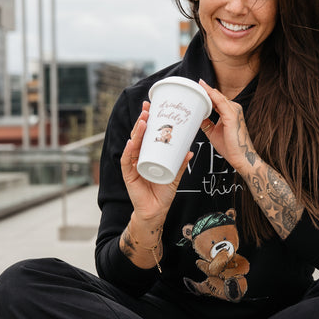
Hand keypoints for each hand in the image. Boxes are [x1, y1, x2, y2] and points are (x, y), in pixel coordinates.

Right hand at [120, 101, 191, 224]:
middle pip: (138, 136)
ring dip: (137, 132)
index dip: (147, 120)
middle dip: (142, 121)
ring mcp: (132, 166)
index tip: (151, 107)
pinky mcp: (129, 176)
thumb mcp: (175, 175)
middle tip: (147, 108)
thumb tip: (191, 150)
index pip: (146, 134)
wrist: (156, 211)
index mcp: (147, 155)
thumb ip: (181, 163)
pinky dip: (129, 152)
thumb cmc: (163, 193)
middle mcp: (138, 157)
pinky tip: (131, 143)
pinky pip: (127, 162)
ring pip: (132, 145)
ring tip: (143, 121)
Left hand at [198, 80, 258, 172]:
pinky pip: (220, 102)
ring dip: (207, 91)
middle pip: (217, 96)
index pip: (217, 99)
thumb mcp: (213, 132)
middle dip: (205, 90)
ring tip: (196, 86)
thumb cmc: (230, 147)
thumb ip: (206, 122)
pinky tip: (204, 91)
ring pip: (218, 96)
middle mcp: (233, 109)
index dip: (206, 93)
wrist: (241, 157)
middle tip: (193, 85)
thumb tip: (197, 116)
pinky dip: (211, 95)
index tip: (196, 88)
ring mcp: (234, 111)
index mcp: (230, 112)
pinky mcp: (232, 115)